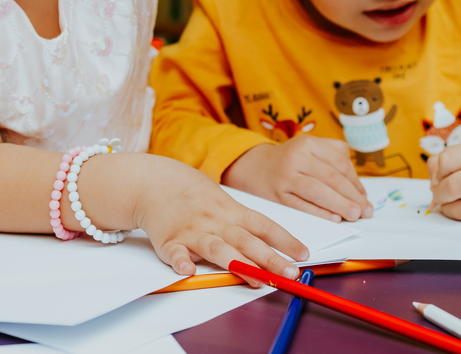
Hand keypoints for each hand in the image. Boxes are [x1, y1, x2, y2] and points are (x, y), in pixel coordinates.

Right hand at [134, 156, 309, 284]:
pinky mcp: (169, 241)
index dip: (285, 240)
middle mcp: (216, 221)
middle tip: (289, 274)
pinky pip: (175, 253)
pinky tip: (187, 271)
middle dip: (270, 259)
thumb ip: (245, 227)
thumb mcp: (225, 204)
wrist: (156, 182)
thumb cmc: (196, 197)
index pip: (265, 226)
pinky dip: (180, 262)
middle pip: (246, 241)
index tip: (303, 255)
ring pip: (216, 248)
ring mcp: (193, 231)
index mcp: (232, 212)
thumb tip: (276, 249)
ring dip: (235, 263)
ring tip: (252, 278)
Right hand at [224, 138, 372, 223]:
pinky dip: (320, 213)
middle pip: (331, 178)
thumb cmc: (291, 160)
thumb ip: (335, 155)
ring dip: (340, 205)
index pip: (340, 163)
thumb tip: (358, 186)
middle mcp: (296, 157)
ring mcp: (285, 176)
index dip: (356, 182)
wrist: (254, 166)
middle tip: (365, 210)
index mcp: (308, 143)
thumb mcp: (310, 147)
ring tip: (354, 214)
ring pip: (318, 191)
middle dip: (352, 196)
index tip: (365, 197)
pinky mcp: (278, 195)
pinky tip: (334, 219)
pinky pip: (302, 206)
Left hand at [428, 143, 460, 221]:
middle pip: (451, 186)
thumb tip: (432, 184)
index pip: (447, 160)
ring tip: (450, 199)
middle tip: (439, 191)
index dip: (438, 168)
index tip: (442, 172)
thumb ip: (446, 161)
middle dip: (438, 192)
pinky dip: (459, 213)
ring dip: (446, 206)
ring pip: (457, 209)